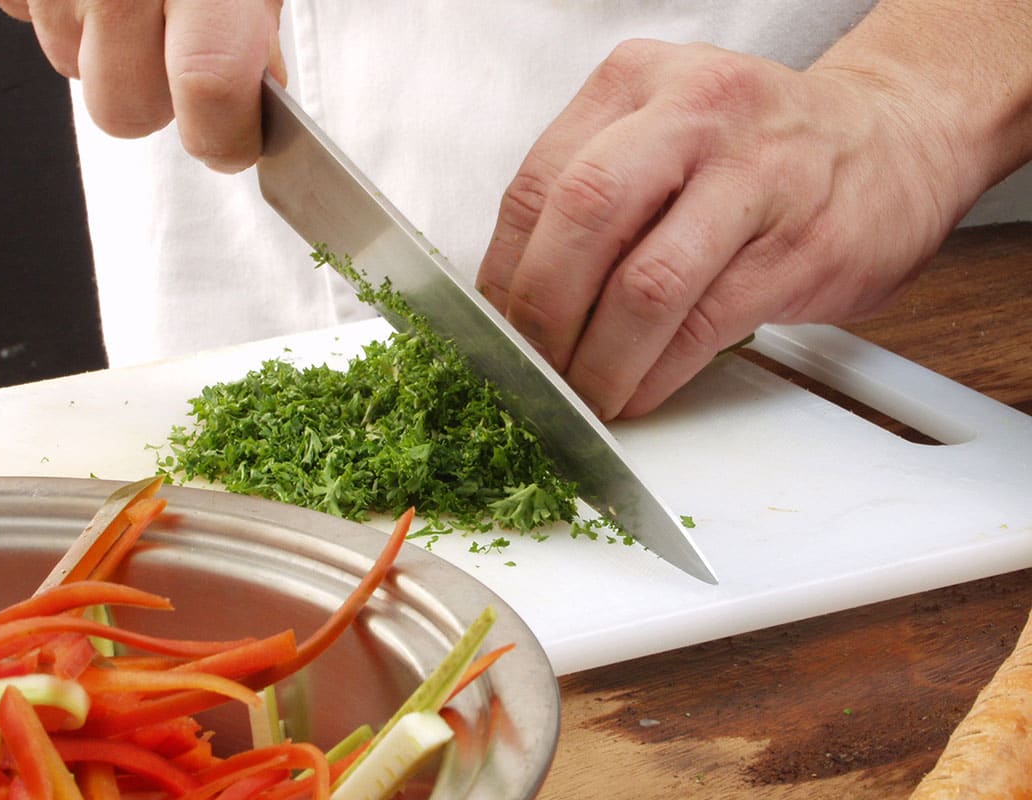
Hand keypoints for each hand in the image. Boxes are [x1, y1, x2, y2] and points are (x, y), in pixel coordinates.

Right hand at [0, 0, 284, 171]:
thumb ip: (255, 28)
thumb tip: (260, 96)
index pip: (209, 90)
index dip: (226, 136)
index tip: (235, 142)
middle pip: (124, 110)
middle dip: (157, 100)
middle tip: (177, 49)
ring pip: (68, 68)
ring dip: (105, 50)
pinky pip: (23, 17)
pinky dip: (57, 10)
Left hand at [475, 38, 965, 419]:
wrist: (894, 139)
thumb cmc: (758, 148)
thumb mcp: (663, 129)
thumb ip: (589, 192)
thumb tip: (514, 299)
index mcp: (637, 81)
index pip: (537, 183)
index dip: (503, 273)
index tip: (493, 330)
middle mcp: (694, 115)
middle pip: (583, 219)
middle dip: (541, 316)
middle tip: (530, 369)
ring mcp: (755, 178)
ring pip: (645, 285)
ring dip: (598, 362)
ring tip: (582, 396)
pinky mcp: (799, 248)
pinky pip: (703, 326)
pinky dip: (655, 375)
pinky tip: (636, 392)